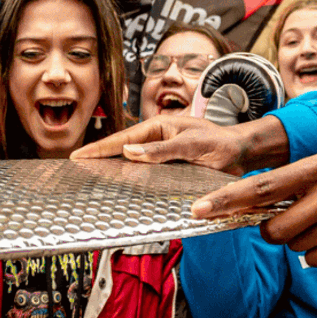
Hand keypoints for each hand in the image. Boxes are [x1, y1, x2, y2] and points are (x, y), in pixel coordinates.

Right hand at [69, 115, 287, 175]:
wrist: (241, 153)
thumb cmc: (220, 143)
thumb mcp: (192, 145)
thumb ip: (163, 150)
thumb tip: (129, 151)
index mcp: (159, 127)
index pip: (122, 138)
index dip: (99, 149)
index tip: (77, 156)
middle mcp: (157, 140)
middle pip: (122, 151)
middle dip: (99, 159)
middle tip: (75, 171)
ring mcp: (162, 154)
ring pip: (132, 164)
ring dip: (114, 171)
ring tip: (89, 181)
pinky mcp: (169, 168)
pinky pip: (145, 174)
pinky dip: (132, 180)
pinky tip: (121, 190)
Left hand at [190, 153, 316, 266]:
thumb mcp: (315, 171)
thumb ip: (280, 185)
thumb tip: (234, 204)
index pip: (264, 186)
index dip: (229, 199)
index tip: (199, 208)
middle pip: (278, 228)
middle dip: (275, 232)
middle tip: (289, 223)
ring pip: (297, 247)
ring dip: (300, 241)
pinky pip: (316, 261)